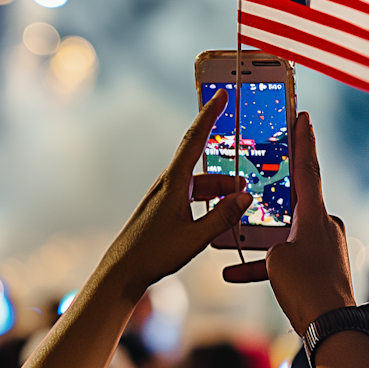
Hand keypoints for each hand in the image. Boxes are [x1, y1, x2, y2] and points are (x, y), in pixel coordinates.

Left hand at [101, 90, 251, 295]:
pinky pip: (192, 199)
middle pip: (205, 169)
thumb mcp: (195, 237)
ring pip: (200, 187)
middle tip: (247, 188)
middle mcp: (168, 185)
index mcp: (174, 183)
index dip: (210, 115)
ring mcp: (165, 198)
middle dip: (228, 178)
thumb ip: (223, 217)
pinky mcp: (163, 211)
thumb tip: (246, 197)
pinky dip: (208, 204)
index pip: (195, 139)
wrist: (121, 272)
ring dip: (220, 194)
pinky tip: (218, 219)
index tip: (221, 94)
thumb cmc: (152, 254)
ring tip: (238, 208)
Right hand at [223, 112, 353, 332]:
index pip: (307, 169)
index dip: (303, 141)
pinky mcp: (317, 271)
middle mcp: (322, 227)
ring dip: (258, 236)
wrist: (330, 328)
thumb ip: (272, 244)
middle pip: (293, 201)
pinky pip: (284, 262)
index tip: (303, 116)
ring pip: (284, 233)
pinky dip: (261, 267)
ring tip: (229, 234)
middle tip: (259, 169)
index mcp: (315, 215)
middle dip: (272, 191)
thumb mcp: (277, 258)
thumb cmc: (306, 286)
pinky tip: (230, 274)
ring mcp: (321, 249)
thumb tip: (277, 250)